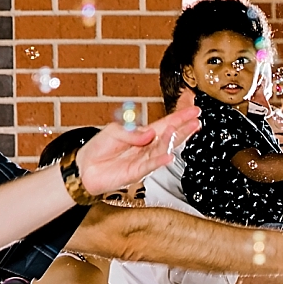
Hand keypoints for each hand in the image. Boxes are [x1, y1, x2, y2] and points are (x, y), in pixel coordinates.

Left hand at [71, 107, 202, 196]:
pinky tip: (170, 155)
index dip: (179, 118)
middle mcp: (147, 147)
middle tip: (197, 121)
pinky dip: (160, 160)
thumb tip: (150, 133)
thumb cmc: (98, 148)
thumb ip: (131, 131)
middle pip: (170, 137)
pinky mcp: (137, 172)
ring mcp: (144, 160)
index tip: (193, 111)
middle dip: (184, 129)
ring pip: (162, 149)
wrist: (85, 167)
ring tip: (181, 130)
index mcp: (142, 134)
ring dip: (173, 140)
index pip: (164, 124)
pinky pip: (151, 165)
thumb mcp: (113, 130)